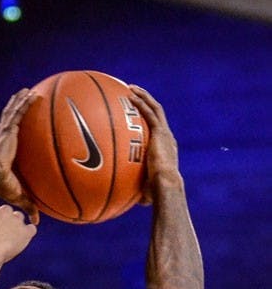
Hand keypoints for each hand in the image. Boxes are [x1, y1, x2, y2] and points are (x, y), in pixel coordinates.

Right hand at [0, 89, 40, 223]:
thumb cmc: (0, 188)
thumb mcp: (19, 197)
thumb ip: (30, 206)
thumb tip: (38, 224)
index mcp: (1, 153)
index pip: (5, 140)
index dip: (9, 132)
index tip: (13, 128)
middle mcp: (2, 140)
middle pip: (8, 122)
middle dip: (14, 111)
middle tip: (21, 101)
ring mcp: (4, 134)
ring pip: (13, 112)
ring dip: (20, 101)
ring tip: (28, 91)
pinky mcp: (8, 130)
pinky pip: (19, 112)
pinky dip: (25, 102)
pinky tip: (34, 93)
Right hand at [0, 199, 36, 261]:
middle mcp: (5, 210)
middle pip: (8, 211)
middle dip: (5, 220)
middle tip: (0, 234)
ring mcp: (17, 220)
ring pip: (20, 219)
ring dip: (16, 227)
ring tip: (10, 239)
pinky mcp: (26, 231)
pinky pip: (31, 229)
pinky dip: (28, 234)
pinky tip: (21, 241)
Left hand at [128, 85, 180, 203]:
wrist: (166, 185)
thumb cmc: (156, 193)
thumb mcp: (144, 190)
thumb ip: (135, 190)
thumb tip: (121, 201)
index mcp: (165, 149)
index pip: (157, 130)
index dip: (149, 121)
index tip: (138, 115)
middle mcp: (167, 138)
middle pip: (157, 114)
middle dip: (146, 102)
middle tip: (133, 94)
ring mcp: (164, 133)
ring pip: (155, 108)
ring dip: (143, 96)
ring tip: (131, 88)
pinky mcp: (160, 132)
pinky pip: (150, 113)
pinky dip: (141, 102)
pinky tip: (130, 95)